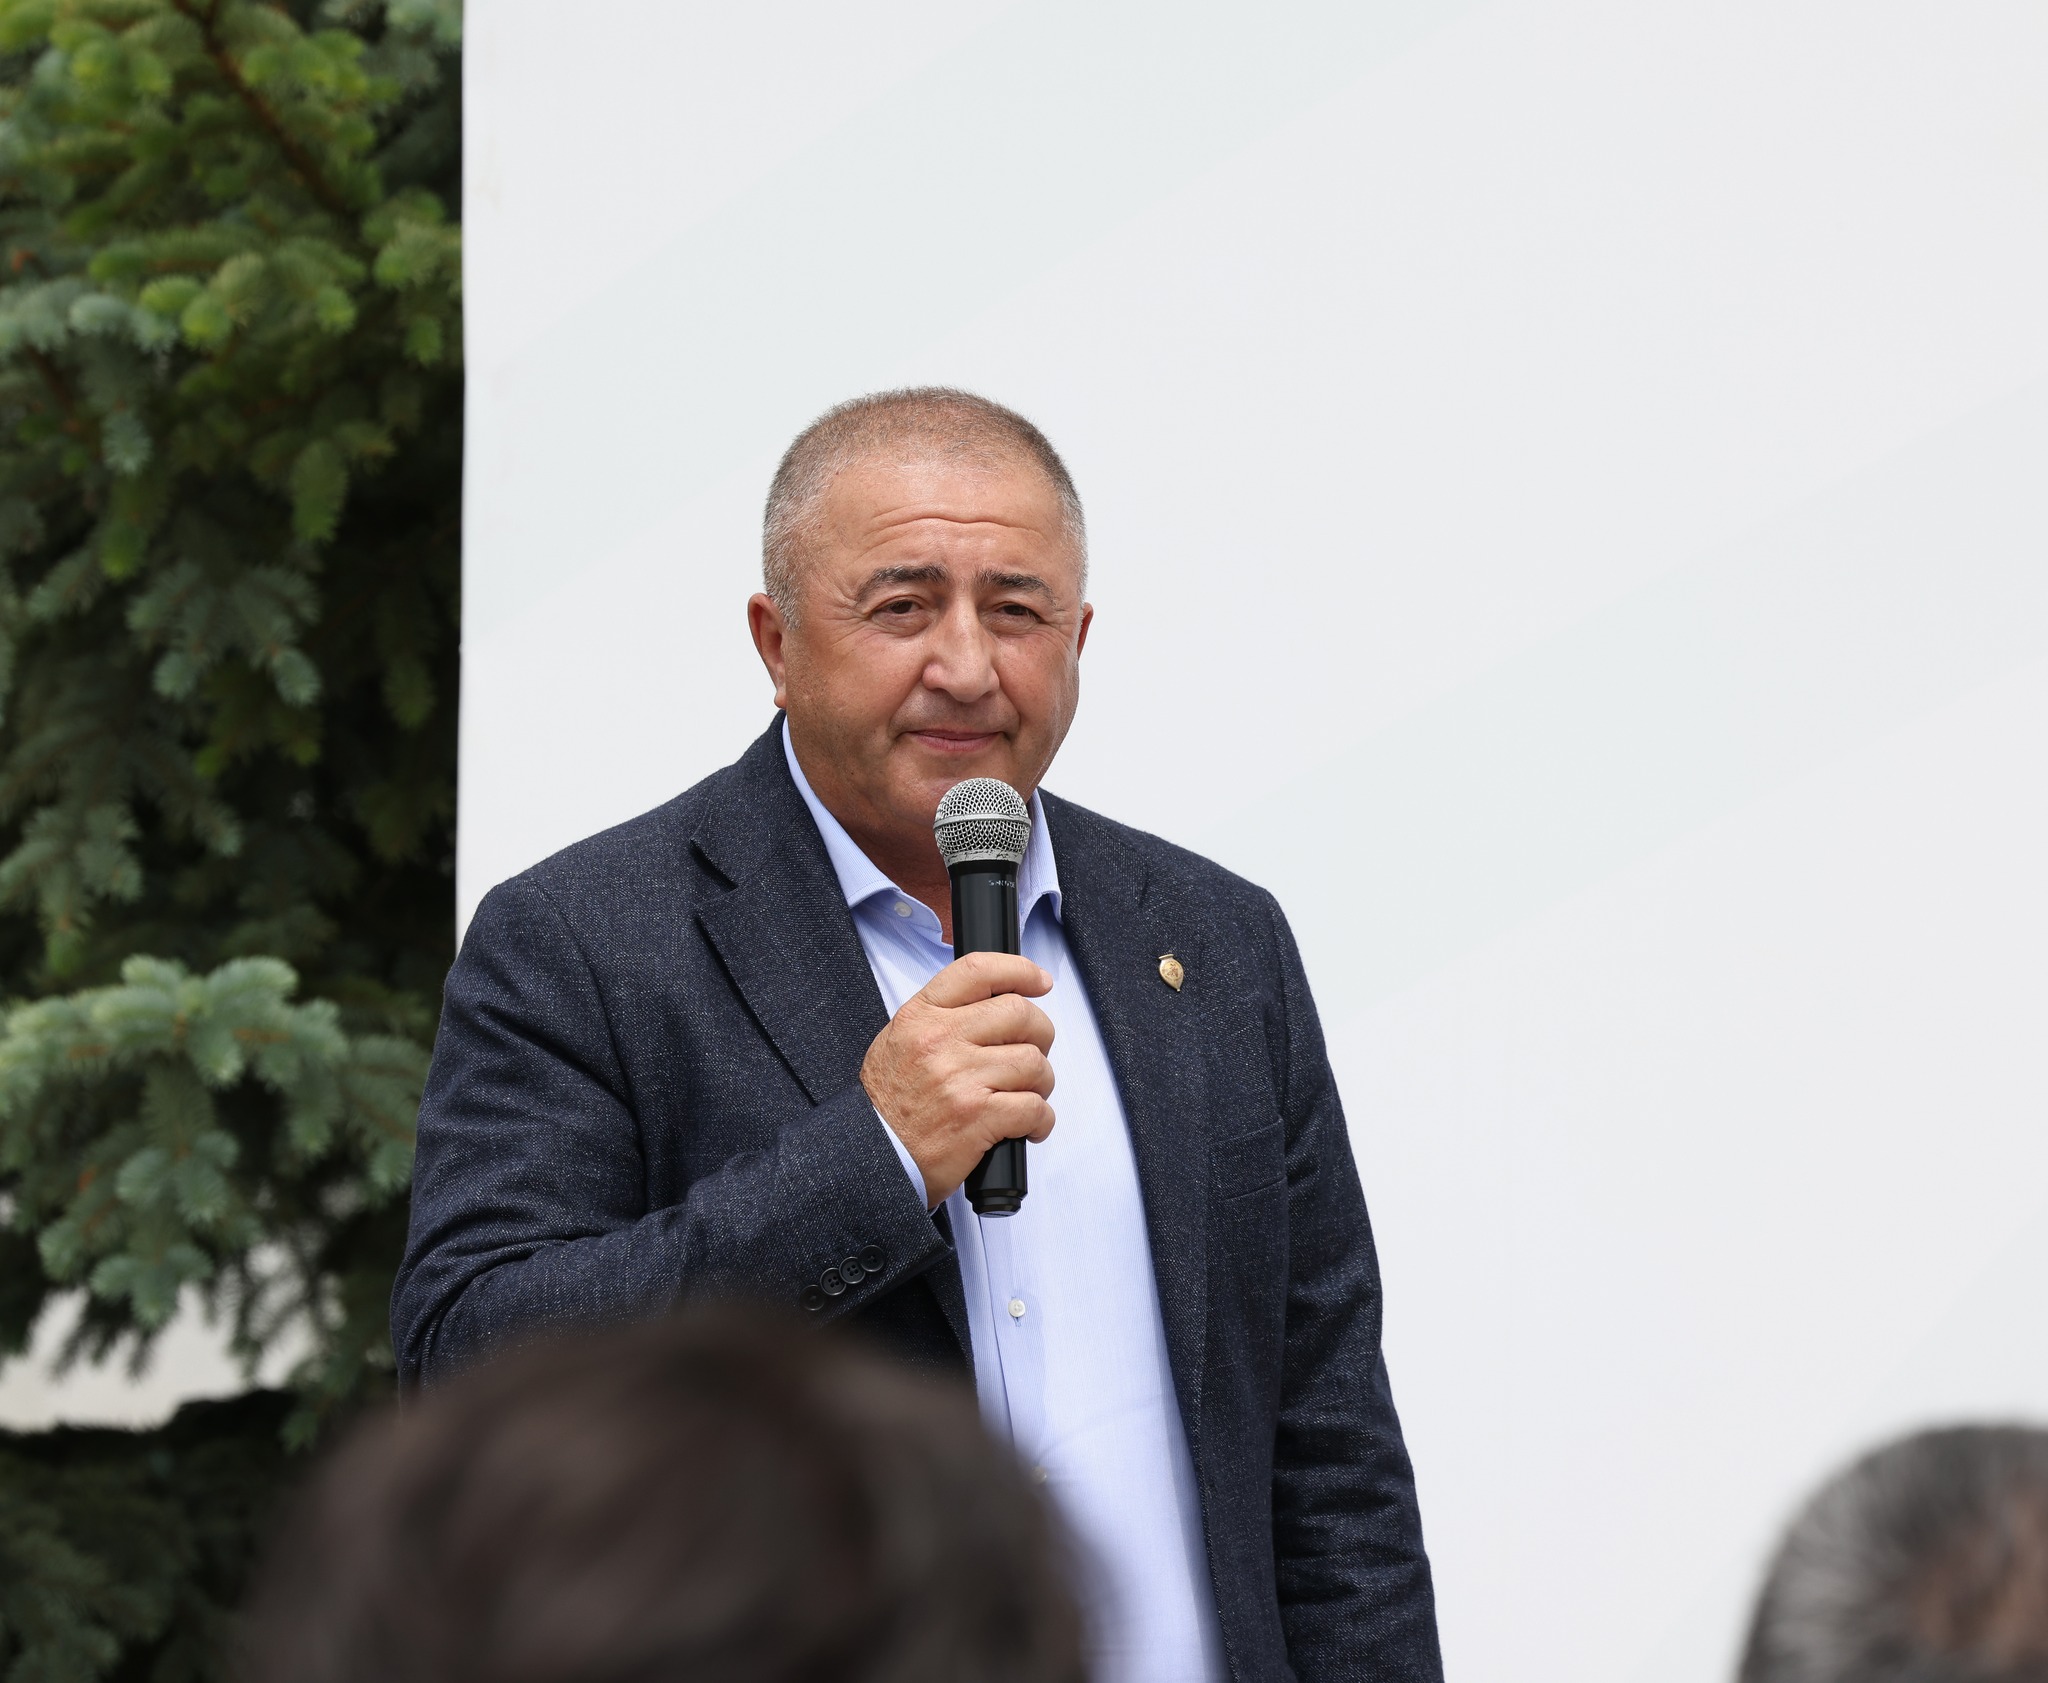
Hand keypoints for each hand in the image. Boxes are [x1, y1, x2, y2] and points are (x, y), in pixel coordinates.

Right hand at [860, 952, 1056, 1207]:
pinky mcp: (978, 1117)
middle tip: (1032, 1053)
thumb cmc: (888, 1105)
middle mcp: (940, 1040)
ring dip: (1040, 1083)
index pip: (979, 971)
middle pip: (1020, 1014)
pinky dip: (1041, 1120)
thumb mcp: (900, 1041)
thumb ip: (942, 1017)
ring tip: (1025, 1095)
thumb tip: (996, 1004)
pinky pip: (1034, 1107)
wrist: (871, 1156)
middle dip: (1040, 1035)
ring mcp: (961, 1078)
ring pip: (1034, 1063)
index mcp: (921, 1016)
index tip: (1040, 982)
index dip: (1019, 970)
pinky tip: (1029, 1127)